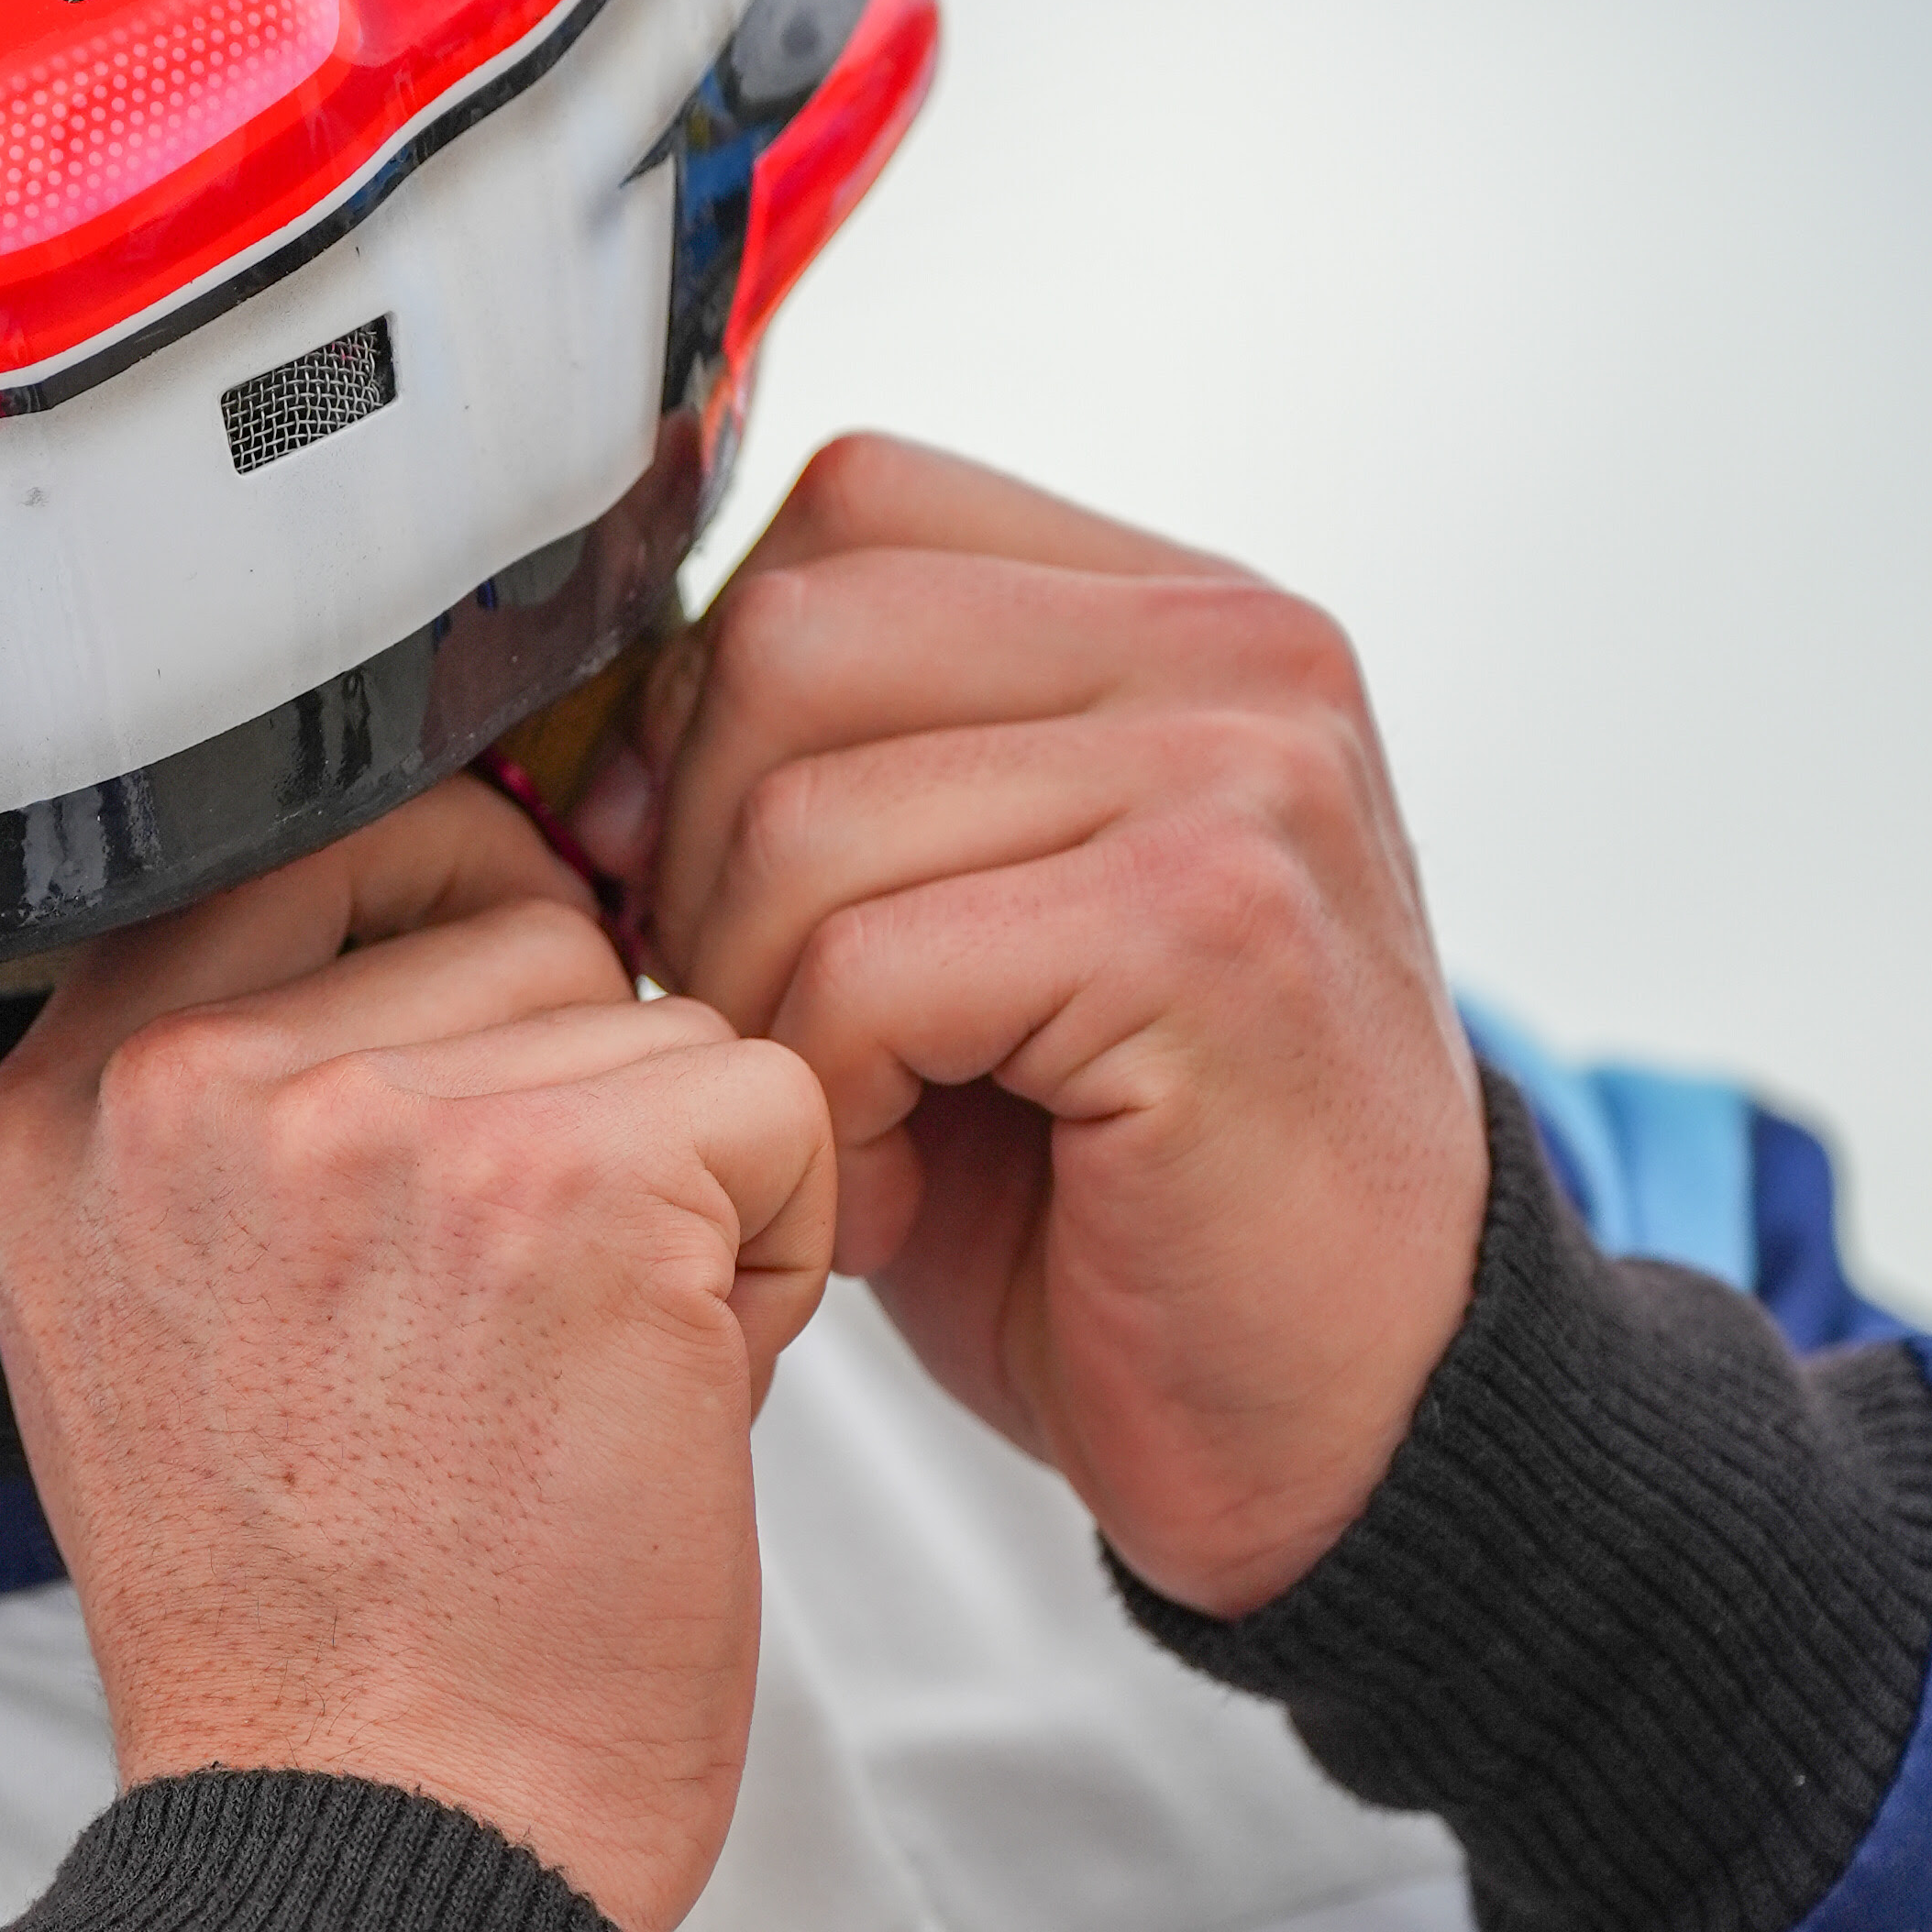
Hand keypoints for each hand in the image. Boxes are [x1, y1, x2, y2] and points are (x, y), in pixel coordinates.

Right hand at [0, 788, 836, 1931]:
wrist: (380, 1852)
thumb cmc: (315, 1643)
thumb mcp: (158, 1325)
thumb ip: (243, 1109)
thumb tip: (436, 923)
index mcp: (67, 1106)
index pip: (304, 840)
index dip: (442, 956)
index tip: (455, 1125)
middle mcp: (182, 1091)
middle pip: (503, 908)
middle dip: (566, 1091)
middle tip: (505, 1321)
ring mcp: (364, 1127)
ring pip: (651, 1009)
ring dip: (677, 1186)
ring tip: (574, 1374)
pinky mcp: (562, 1189)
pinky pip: (769, 1101)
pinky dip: (771, 1253)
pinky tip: (659, 1398)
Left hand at [568, 434, 1483, 1615]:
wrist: (1342, 1420)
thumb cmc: (1126, 1199)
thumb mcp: (958, 929)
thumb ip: (828, 774)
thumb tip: (589, 730)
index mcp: (1174, 618)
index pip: (848, 512)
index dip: (711, 705)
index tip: (707, 887)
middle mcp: (1235, 656)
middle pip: (790, 638)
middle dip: (700, 864)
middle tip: (763, 1039)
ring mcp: (1240, 778)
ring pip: (799, 813)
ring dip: (755, 1011)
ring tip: (841, 1133)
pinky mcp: (1208, 930)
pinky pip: (865, 966)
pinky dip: (826, 1113)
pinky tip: (888, 1198)